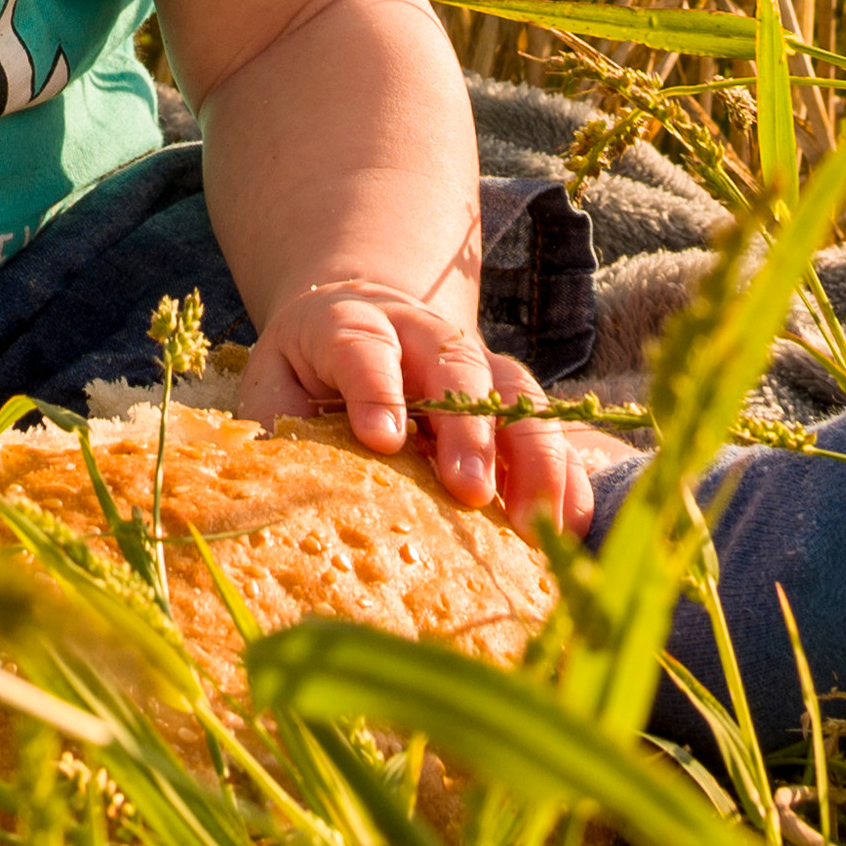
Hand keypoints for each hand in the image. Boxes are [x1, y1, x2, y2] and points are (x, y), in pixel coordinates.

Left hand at [237, 283, 606, 532]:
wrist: (356, 322)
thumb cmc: (306, 374)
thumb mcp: (273, 387)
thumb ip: (279, 429)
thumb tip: (281, 499)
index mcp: (349, 323)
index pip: (362, 345)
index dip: (374, 386)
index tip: (382, 439)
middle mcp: (421, 334)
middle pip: (455, 366)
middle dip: (467, 428)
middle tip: (469, 491)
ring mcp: (475, 363)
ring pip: (516, 392)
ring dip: (532, 453)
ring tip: (537, 522)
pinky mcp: (510, 399)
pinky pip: (548, 428)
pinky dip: (566, 471)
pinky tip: (572, 521)